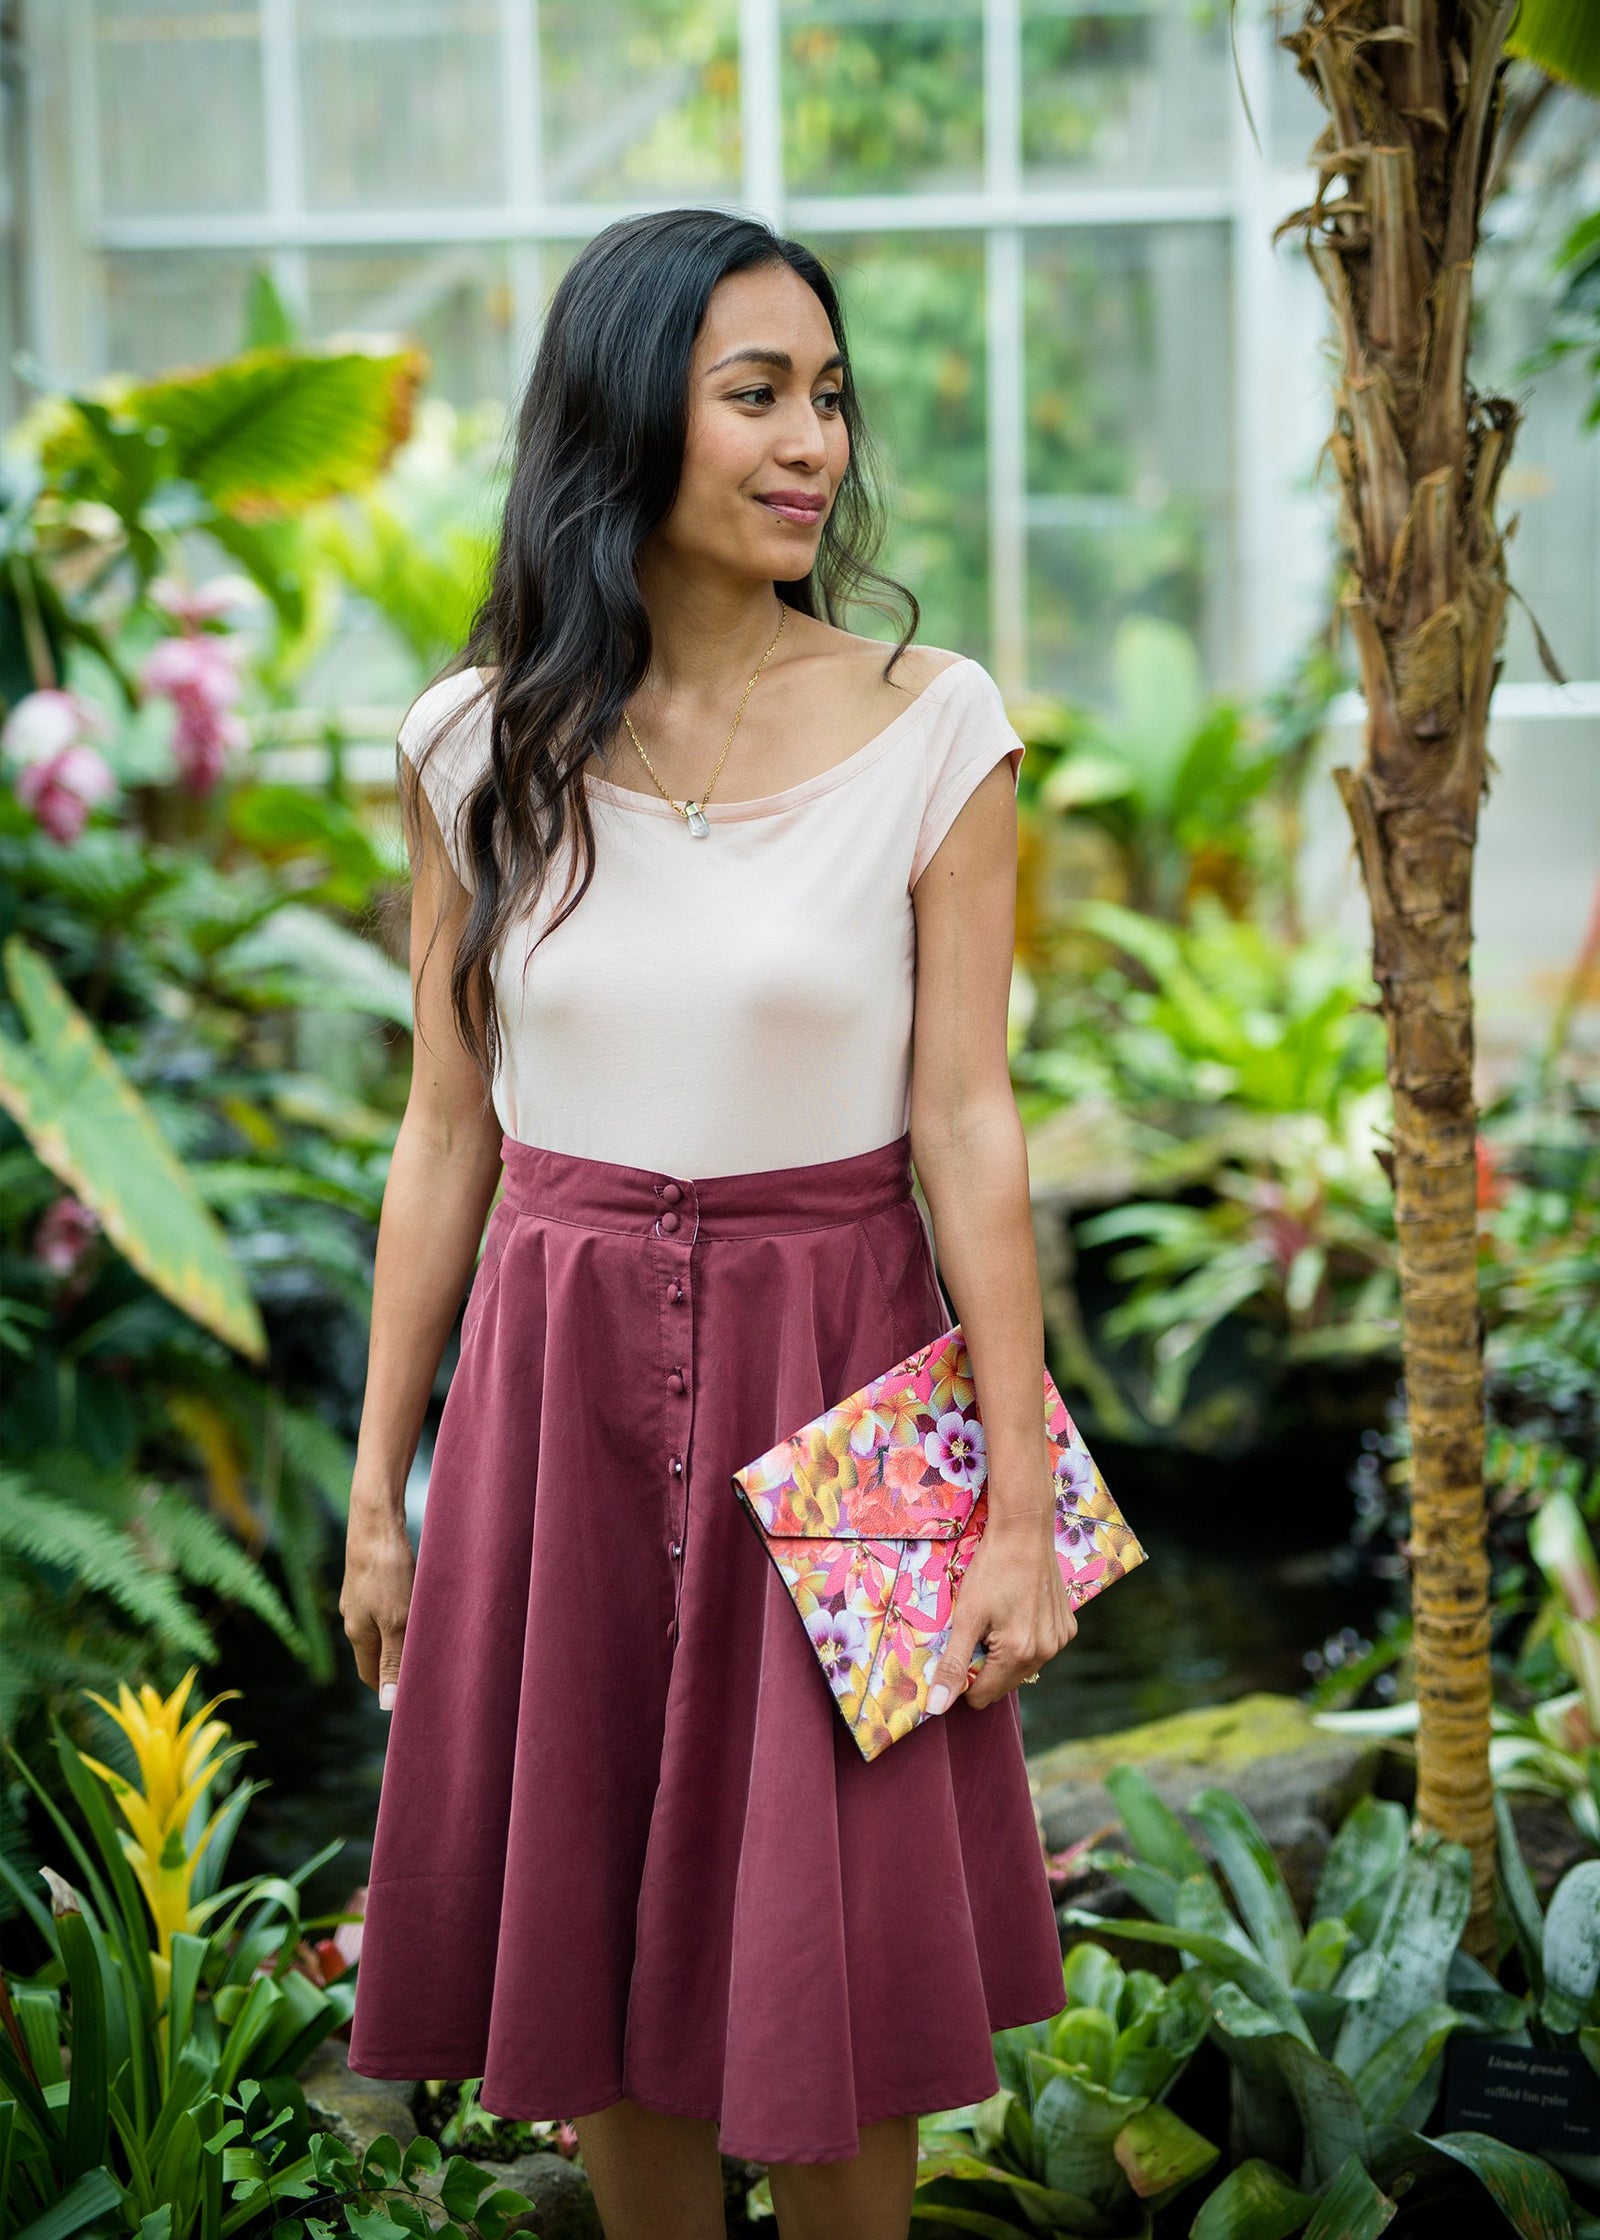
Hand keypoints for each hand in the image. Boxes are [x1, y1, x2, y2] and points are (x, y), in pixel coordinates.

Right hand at [340, 1498, 415, 1711]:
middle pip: (375, 1652)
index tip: (412, 1696)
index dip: (388, 1688)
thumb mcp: (395, 1621)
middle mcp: (354, 1616)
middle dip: (396, 1665)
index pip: (370, 1674)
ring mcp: (360, 1595)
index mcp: (356, 1633)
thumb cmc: (386, 1571)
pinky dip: (401, 1614)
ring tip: (429, 1640)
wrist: (376, 1521)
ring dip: (401, 1638)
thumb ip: (393, 1661)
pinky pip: (386, 1605)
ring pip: (381, 1627)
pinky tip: (421, 1606)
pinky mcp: (371, 1577)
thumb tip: (387, 1704)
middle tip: (427, 1669)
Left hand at [925, 1512, 1075, 1714]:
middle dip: (985, 1665)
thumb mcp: (966, 1617)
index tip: (959, 1648)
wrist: (1024, 1531)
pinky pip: (1040, 1648)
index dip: (963, 1677)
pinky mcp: (1067, 1627)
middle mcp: (1046, 1653)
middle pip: (1003, 1684)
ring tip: (996, 1618)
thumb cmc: (991, 1570)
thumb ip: (953, 1665)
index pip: (982, 1695)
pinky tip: (1016, 1612)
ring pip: (1022, 1668)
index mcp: (1019, 1654)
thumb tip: (937, 1708)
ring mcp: (1060, 1640)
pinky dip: (1025, 1639)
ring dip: (1005, 1653)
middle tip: (976, 1629)